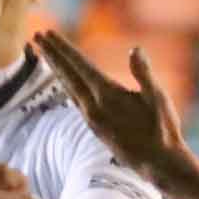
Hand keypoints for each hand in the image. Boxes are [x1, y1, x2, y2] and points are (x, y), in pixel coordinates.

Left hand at [31, 31, 195, 187]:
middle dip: (51, 55)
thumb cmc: (162, 129)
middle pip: (66, 75)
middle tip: (36, 36)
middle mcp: (93, 107)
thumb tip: (135, 49)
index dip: (62, 48)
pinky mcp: (95, 128)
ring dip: (56, 69)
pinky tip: (65, 82)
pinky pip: (75, 101)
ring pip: (68, 88)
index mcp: (107, 96)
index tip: (48, 34)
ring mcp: (92, 119)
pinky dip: (66, 86)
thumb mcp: (157, 98)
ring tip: (45, 55)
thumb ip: (144, 73)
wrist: (157, 164)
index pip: (79, 65)